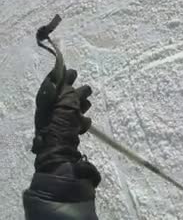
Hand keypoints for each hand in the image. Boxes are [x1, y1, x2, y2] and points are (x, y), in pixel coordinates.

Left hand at [33, 68, 98, 185]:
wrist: (60, 158)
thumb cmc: (61, 130)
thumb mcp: (66, 107)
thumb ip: (71, 96)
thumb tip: (75, 87)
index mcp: (46, 106)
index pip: (53, 87)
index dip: (62, 78)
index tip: (73, 71)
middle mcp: (49, 115)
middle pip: (63, 99)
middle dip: (75, 93)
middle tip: (86, 89)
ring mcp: (57, 127)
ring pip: (70, 111)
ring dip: (80, 106)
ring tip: (88, 105)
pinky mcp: (65, 137)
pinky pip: (74, 125)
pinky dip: (81, 121)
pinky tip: (85, 123)